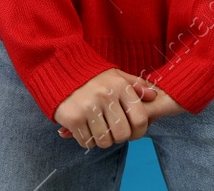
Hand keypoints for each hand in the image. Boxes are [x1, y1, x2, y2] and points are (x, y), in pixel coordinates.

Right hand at [57, 79, 187, 140]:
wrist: (60, 71)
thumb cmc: (92, 77)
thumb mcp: (116, 75)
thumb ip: (136, 85)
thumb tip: (153, 95)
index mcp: (120, 86)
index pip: (139, 119)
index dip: (139, 132)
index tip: (133, 132)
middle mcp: (105, 96)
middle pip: (122, 134)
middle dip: (118, 137)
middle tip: (113, 131)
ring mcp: (88, 108)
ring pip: (104, 141)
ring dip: (102, 140)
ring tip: (98, 128)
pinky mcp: (73, 118)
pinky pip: (87, 142)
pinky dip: (87, 140)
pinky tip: (85, 128)